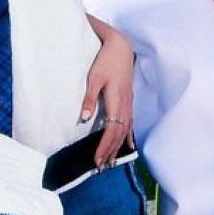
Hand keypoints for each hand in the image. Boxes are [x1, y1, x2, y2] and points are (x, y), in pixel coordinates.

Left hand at [80, 26, 134, 168]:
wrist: (120, 47)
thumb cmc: (105, 61)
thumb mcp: (94, 78)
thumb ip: (89, 98)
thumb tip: (83, 118)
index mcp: (117, 101)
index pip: (112, 131)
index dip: (104, 147)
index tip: (96, 160)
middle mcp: (125, 106)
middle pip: (119, 135)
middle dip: (109, 152)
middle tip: (100, 167)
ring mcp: (129, 104)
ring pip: (125, 131)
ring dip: (117, 147)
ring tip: (110, 161)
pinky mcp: (128, 101)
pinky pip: (130, 124)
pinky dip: (128, 137)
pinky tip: (128, 146)